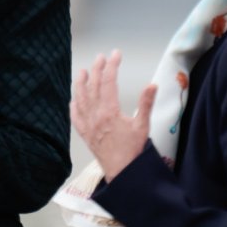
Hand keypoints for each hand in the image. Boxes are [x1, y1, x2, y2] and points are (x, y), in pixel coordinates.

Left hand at [70, 50, 156, 181]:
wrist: (122, 172)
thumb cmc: (133, 150)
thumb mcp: (143, 126)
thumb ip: (146, 103)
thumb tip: (153, 85)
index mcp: (110, 111)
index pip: (109, 82)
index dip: (112, 65)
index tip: (116, 54)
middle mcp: (95, 115)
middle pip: (93, 86)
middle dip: (97, 69)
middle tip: (101, 57)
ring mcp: (88, 125)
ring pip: (80, 99)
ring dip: (81, 83)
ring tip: (83, 71)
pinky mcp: (85, 134)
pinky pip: (75, 117)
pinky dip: (73, 106)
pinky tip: (74, 100)